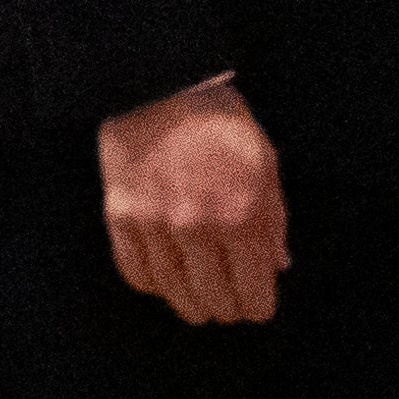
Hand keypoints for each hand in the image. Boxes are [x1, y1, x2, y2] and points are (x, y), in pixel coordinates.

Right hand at [98, 78, 288, 324]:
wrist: (165, 90)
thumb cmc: (223, 126)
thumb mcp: (266, 165)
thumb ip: (273, 221)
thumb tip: (277, 266)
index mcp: (241, 214)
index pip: (252, 288)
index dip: (258, 306)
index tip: (259, 308)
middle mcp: (197, 227)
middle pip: (213, 298)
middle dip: (228, 309)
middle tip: (232, 308)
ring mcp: (155, 226)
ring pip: (174, 293)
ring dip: (191, 304)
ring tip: (202, 305)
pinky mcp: (121, 220)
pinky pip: (137, 274)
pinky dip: (155, 285)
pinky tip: (168, 282)